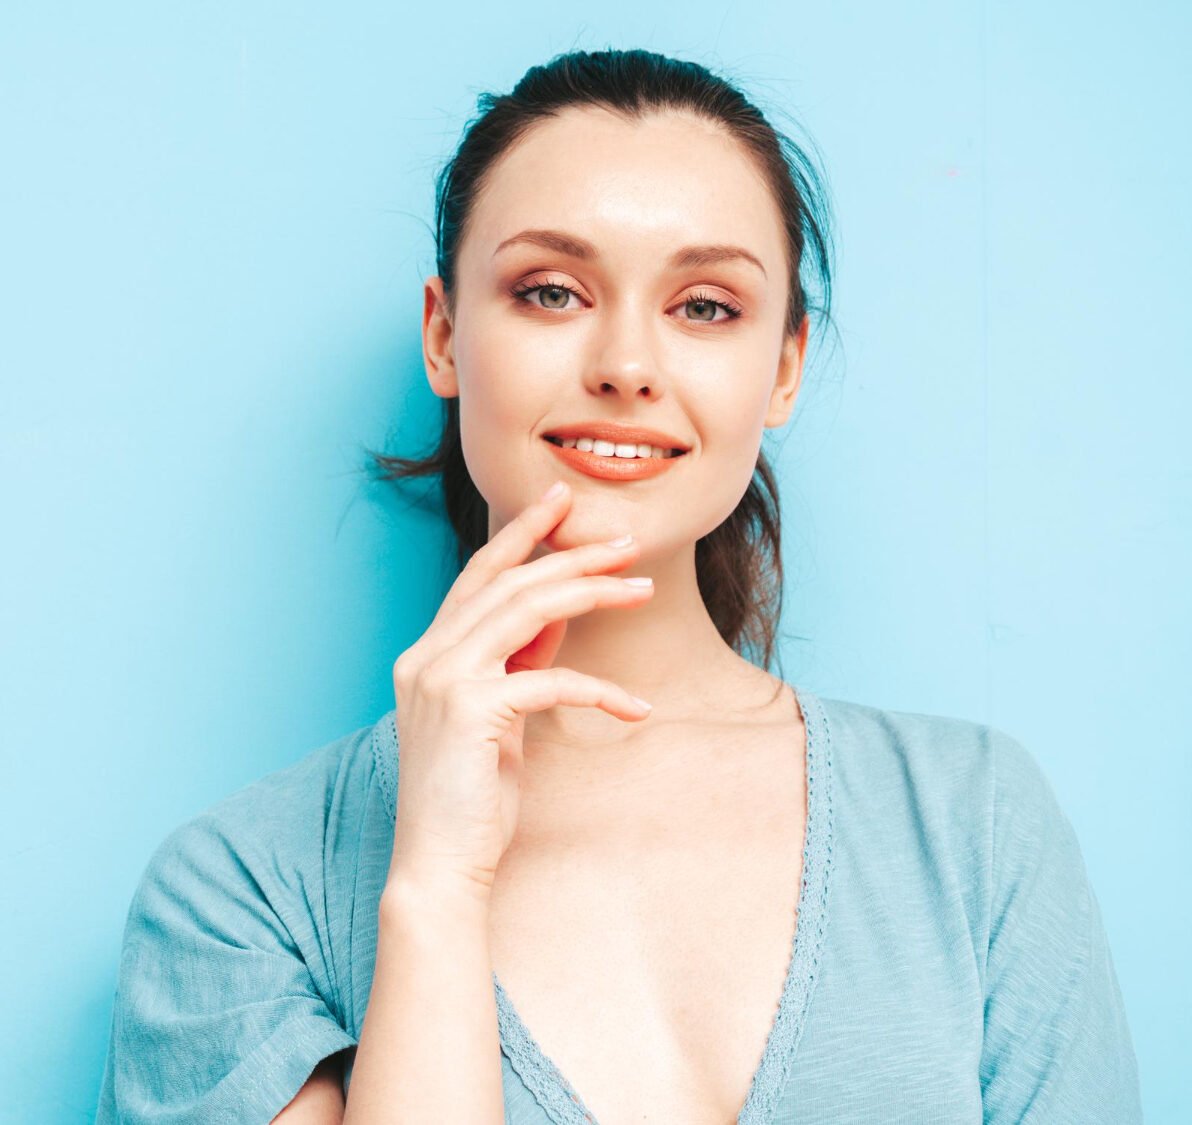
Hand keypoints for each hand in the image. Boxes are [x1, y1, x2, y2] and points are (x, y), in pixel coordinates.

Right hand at [386, 480, 653, 901]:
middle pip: (509, 583)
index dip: (520, 535)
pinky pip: (550, 680)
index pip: (478, 576)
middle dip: (570, 554)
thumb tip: (561, 616)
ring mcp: (442, 679)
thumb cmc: (473, 796)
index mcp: (428, 654)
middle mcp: (426, 656)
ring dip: (591, 593)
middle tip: (625, 541)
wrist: (441, 865)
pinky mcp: (469, 709)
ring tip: (641, 589)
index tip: (560, 502)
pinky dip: (599, 689)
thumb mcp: (500, 715)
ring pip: (525, 610)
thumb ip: (519, 661)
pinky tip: (636, 707)